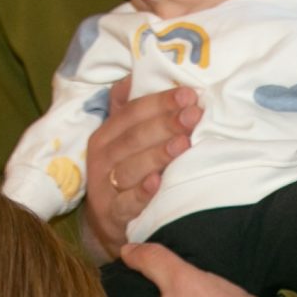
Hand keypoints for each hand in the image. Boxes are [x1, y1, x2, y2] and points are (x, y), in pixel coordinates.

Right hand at [83, 81, 198, 256]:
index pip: (132, 111)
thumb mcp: (124, 140)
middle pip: (134, 137)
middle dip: (165, 124)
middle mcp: (102, 158)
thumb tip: (138, 73)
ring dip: (157, 154)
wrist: (110, 222)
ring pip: (130, 167)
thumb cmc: (125, 172)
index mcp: (106, 134)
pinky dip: (142, 192)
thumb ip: (130, 109)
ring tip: (183, 143)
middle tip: (193, 116)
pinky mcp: (112, 215)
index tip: (189, 95)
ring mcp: (105, 188)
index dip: (160, 102)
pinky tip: (158, 182)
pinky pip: (127, 203)